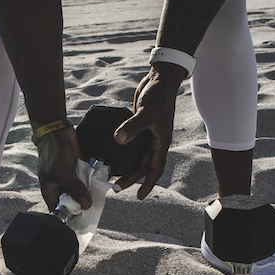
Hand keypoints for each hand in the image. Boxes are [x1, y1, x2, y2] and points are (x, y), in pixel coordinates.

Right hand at [36, 125, 91, 210]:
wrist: (58, 131)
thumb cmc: (52, 152)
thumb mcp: (60, 172)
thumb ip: (73, 188)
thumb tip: (86, 205)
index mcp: (53, 192)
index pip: (61, 212)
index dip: (72, 216)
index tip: (85, 217)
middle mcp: (63, 188)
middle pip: (77, 203)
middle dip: (87, 202)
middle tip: (96, 201)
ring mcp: (73, 180)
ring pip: (86, 191)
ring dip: (94, 189)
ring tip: (99, 186)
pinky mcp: (82, 172)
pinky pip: (92, 179)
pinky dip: (98, 177)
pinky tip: (103, 173)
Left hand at [113, 63, 184, 199]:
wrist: (160, 79)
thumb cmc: (158, 96)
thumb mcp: (145, 113)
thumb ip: (132, 127)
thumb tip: (118, 140)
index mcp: (161, 142)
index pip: (155, 168)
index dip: (147, 183)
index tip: (139, 195)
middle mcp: (155, 140)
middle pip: (144, 165)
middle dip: (133, 177)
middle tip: (118, 187)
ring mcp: (148, 133)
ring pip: (138, 155)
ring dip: (128, 166)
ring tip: (114, 174)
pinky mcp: (140, 125)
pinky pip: (133, 143)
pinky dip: (125, 150)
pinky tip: (114, 152)